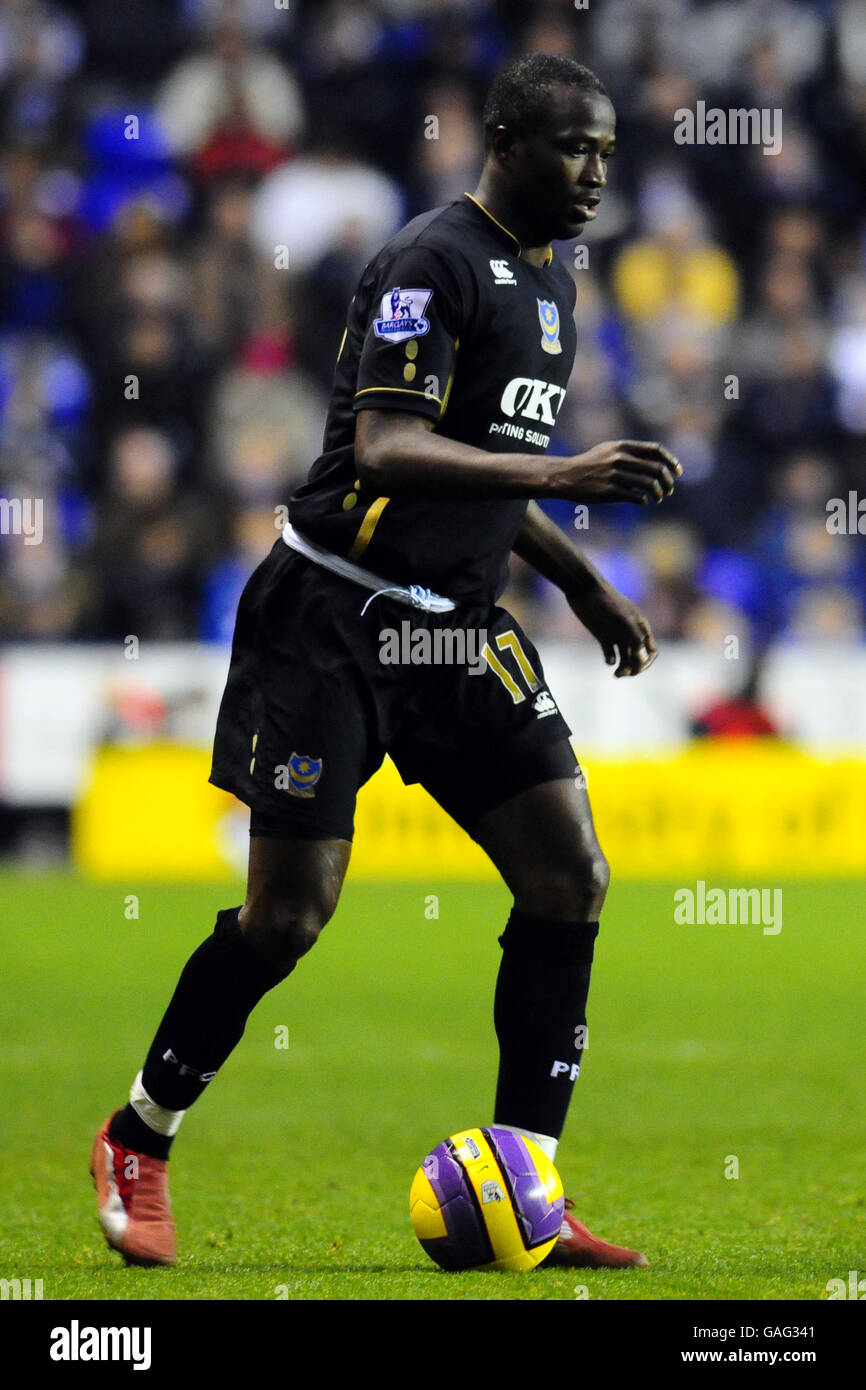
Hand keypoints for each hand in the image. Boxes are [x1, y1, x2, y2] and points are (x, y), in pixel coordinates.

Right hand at [553, 440, 681, 504]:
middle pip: (656, 469)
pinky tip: (643, 502)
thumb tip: (655, 460)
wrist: (567, 476)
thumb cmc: (590, 463)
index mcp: (622, 446)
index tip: (678, 472)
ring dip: (658, 494)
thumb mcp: (609, 450)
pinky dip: (644, 500)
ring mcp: (615, 475)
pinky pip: (636, 497)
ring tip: (657, 498)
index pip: (656, 451)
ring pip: (649, 485)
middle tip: (669, 490)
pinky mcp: (610, 491)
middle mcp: (621, 459)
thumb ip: (630, 452)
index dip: (671, 461)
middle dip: (668, 482)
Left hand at [566, 579, 657, 676]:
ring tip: (616, 674)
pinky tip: (608, 659)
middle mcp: (630, 633)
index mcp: (640, 627)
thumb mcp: (622, 619)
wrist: (584, 590)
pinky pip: (610, 654)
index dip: (646, 662)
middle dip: (634, 667)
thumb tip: (642, 659)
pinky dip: (610, 660)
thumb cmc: (606, 601)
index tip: (637, 666)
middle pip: (638, 657)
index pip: (651, 651)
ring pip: (625, 657)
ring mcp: (616, 635)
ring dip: (623, 667)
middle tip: (623, 673)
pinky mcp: (603, 637)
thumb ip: (634, 638)